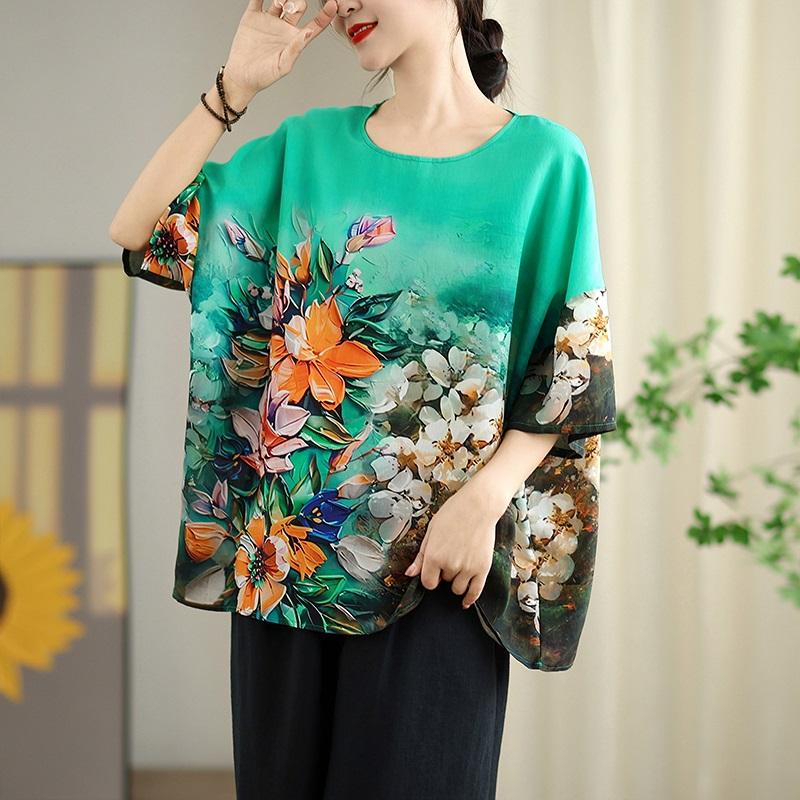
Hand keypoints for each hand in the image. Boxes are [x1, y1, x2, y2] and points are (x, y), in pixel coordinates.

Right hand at [223, 0, 337, 98]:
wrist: (241, 76)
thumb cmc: (264, 76)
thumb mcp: (283, 65)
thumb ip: (296, 49)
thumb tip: (308, 33)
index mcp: (295, 40)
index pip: (315, 24)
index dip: (325, 15)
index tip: (333, 4)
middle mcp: (284, 28)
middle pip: (298, 6)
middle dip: (297, 2)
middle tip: (289, 8)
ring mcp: (269, 20)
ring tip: (279, 3)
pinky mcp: (253, 16)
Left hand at [403, 474, 507, 609]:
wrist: (479, 506)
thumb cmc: (453, 514)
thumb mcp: (431, 531)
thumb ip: (421, 556)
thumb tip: (410, 574)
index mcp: (434, 556)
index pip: (428, 583)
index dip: (430, 577)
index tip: (434, 570)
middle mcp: (450, 566)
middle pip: (444, 583)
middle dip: (445, 573)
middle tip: (451, 555)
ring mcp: (468, 568)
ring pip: (458, 589)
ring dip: (457, 581)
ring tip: (460, 564)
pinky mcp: (483, 568)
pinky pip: (475, 591)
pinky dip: (470, 598)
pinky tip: (466, 601)